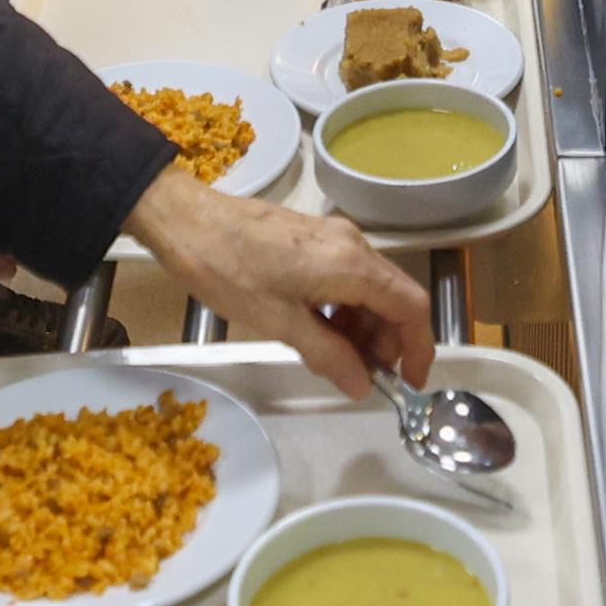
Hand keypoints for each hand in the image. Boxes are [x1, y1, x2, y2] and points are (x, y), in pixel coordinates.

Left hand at [131, 164, 432, 398]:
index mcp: (352, 264)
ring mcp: (334, 237)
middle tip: (365, 377)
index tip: (410, 383)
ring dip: (363, 327)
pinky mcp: (314, 238)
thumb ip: (328, 355)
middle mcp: (353, 245)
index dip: (419, 349)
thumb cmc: (228, 270)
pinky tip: (319, 331)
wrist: (186, 220)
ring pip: (370, 289)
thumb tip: (362, 385)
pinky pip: (347, 277)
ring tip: (337, 360)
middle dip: (388, 342)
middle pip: (394, 297)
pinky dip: (344, 309)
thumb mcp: (278, 323)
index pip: (411, 307)